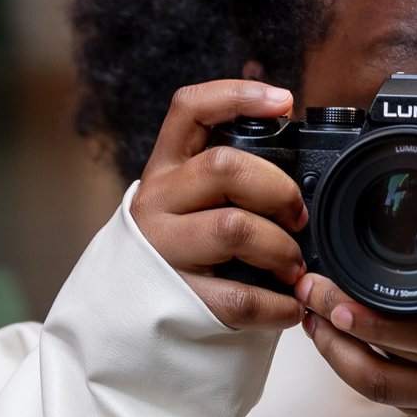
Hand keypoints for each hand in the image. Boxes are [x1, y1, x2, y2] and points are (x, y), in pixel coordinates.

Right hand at [130, 81, 307, 331]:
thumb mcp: (187, 203)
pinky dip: (278, 305)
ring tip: (294, 266)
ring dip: (281, 248)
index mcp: (166, 169)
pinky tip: (287, 307)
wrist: (117, 321)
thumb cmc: (175, 253)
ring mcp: (162, 249)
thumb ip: (228, 179)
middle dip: (278, 189)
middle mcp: (157, 201)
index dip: (237, 95)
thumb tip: (298, 162)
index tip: (283, 101)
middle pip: (223, 167)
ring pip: (233, 227)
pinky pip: (239, 296)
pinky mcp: (176, 298)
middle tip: (298, 217)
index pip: (190, 109)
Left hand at [295, 150, 416, 416]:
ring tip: (311, 314)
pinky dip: (353, 369)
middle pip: (389, 364)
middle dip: (337, 329)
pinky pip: (388, 400)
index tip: (340, 302)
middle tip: (310, 289)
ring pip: (379, 387)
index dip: (379, 324)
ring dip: (336, 353)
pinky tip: (335, 338)